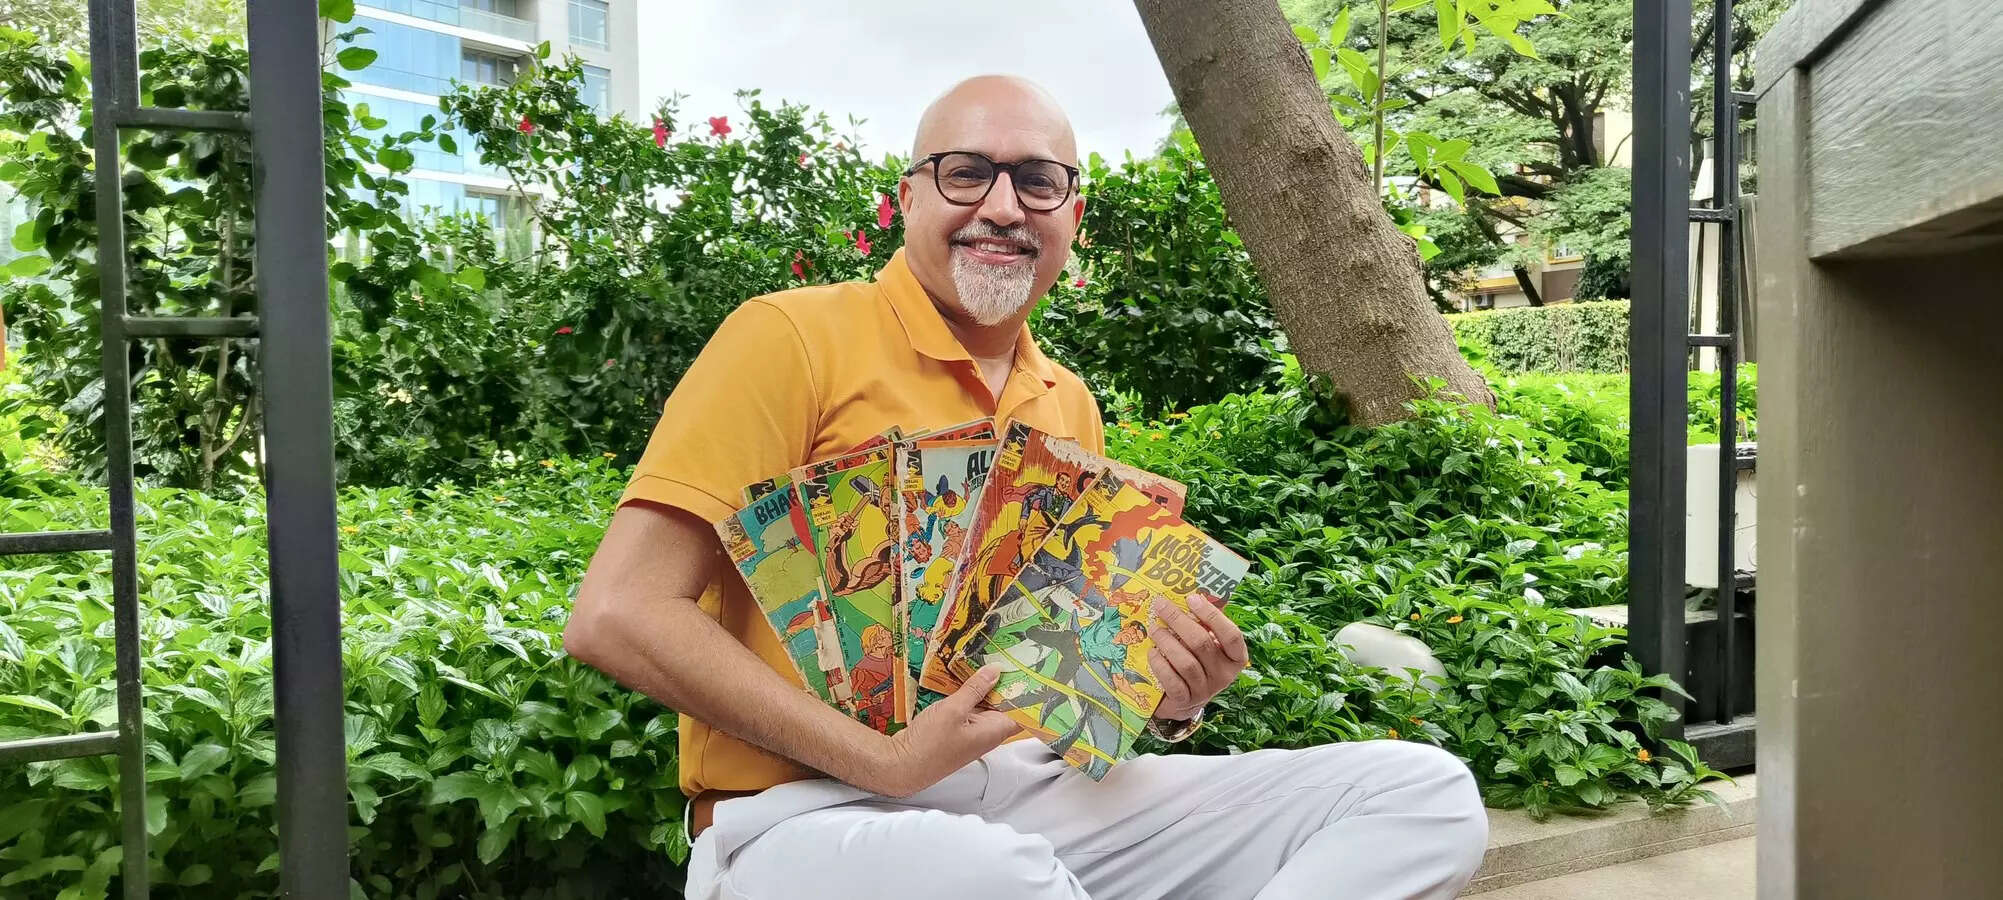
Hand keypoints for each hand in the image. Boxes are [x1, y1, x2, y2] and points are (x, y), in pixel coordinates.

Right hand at [861, 665, 1018, 797]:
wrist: (902, 765)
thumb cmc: (930, 743)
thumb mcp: (953, 710)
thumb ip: (975, 689)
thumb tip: (996, 670)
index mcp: (995, 730)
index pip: (1022, 710)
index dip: (1027, 690)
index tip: (1029, 666)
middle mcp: (987, 732)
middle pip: (1003, 703)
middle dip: (1004, 681)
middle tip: (1006, 653)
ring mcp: (971, 730)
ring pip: (984, 704)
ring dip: (982, 685)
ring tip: (985, 656)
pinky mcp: (956, 728)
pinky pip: (968, 707)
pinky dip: (967, 693)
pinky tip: (961, 674)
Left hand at [1146, 598, 1247, 721]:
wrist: (1185, 701)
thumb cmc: (1198, 663)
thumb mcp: (1209, 644)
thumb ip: (1206, 624)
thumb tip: (1193, 594)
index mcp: (1236, 658)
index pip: (1231, 635)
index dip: (1212, 615)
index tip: (1192, 598)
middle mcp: (1224, 675)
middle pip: (1202, 644)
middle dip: (1179, 621)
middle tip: (1161, 606)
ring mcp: (1205, 690)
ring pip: (1186, 662)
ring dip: (1166, 641)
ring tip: (1154, 628)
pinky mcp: (1185, 701)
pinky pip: (1172, 680)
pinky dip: (1160, 664)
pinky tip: (1152, 652)